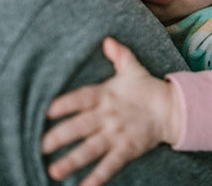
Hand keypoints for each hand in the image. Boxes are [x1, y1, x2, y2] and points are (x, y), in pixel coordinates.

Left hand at [41, 37, 182, 185]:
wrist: (171, 109)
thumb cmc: (146, 88)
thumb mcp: (132, 69)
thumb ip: (119, 55)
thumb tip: (107, 40)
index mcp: (106, 95)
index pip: (80, 98)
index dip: (63, 104)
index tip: (44, 110)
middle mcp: (108, 116)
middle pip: (80, 126)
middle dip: (59, 136)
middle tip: (39, 145)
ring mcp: (117, 134)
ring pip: (91, 149)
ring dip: (72, 160)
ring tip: (53, 171)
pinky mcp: (127, 150)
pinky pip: (109, 166)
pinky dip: (96, 178)